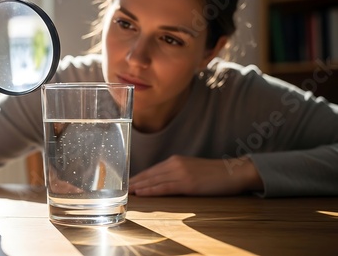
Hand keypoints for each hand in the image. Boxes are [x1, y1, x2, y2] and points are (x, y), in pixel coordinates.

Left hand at [129, 155, 262, 195]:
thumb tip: (162, 182)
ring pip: (153, 181)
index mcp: (175, 160)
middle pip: (149, 174)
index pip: (152, 170)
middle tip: (121, 188)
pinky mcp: (187, 183)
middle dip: (135, 182)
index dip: (138, 177)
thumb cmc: (214, 173)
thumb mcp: (191, 169)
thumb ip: (176, 173)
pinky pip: (164, 187)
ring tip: (127, 192)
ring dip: (139, 187)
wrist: (233, 172)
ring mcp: (180, 173)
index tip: (127, 182)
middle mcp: (175, 164)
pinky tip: (141, 193)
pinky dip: (151, 190)